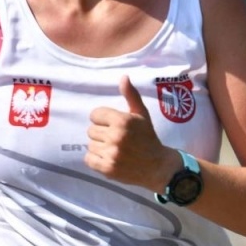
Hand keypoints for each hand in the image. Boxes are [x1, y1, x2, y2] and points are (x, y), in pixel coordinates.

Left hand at [85, 76, 178, 190]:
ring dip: (99, 147)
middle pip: (91, 130)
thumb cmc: (148, 138)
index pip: (95, 114)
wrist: (157, 166)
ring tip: (114, 150)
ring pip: (90, 145)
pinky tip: (108, 159)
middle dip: (101, 134)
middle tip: (115, 139)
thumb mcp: (142, 115)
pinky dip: (95, 160)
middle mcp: (115, 136)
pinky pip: (88, 159)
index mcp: (122, 121)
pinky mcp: (107, 169)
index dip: (103, 119)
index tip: (113, 125)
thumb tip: (124, 77)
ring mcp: (111, 154)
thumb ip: (131, 96)